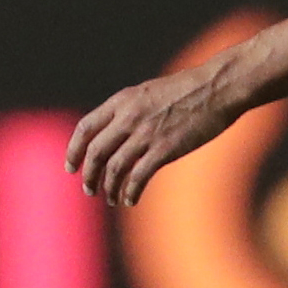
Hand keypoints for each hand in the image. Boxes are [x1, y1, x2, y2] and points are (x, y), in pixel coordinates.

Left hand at [66, 65, 236, 206]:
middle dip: (88, 175)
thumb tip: (115, 132)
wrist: (217, 88)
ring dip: (108, 188)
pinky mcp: (164, 150)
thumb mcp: (148, 92)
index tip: (70, 167)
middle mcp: (128, 117)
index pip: (85, 128)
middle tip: (89, 189)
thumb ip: (129, 110)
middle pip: (96, 153)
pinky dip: (130, 191)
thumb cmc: (187, 89)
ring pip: (114, 168)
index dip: (74, 150)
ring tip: (111, 198)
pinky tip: (130, 199)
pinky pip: (138, 177)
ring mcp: (146, 134)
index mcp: (122, 101)